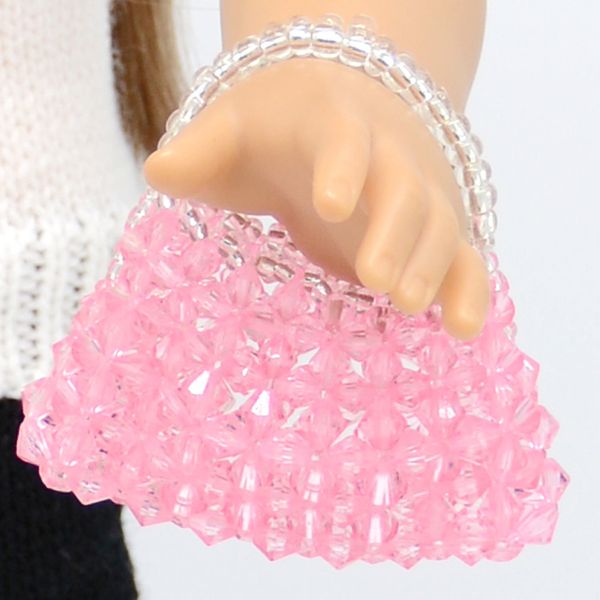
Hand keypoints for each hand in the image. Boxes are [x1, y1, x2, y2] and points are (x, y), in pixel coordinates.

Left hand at [143, 58, 489, 339]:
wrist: (341, 106)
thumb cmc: (278, 125)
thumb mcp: (232, 127)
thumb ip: (199, 149)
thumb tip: (155, 170)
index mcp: (332, 125)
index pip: (343, 138)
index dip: (342, 166)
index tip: (328, 204)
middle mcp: (387, 157)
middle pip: (404, 189)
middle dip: (394, 231)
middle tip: (375, 279)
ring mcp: (416, 193)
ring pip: (440, 224)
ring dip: (431, 264)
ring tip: (408, 306)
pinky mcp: (430, 229)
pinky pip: (463, 254)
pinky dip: (468, 288)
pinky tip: (463, 329)